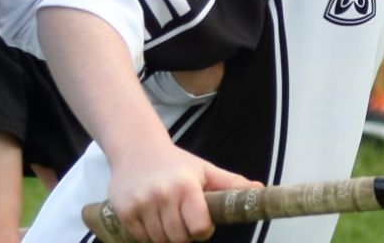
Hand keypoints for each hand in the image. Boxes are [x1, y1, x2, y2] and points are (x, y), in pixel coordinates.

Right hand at [107, 142, 259, 242]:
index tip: (201, 222)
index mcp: (186, 185)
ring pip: (159, 241)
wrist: (136, 149)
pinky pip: (141, 238)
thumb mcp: (204, 170)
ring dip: (166, 235)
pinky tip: (152, 217)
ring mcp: (141, 204)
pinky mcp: (124, 212)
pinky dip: (149, 234)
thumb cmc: (175, 162)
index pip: (199, 227)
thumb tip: (260, 189)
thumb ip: (231, 184)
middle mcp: (162, 195)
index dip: (203, 229)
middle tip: (182, 218)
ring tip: (167, 216)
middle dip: (184, 234)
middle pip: (179, 238)